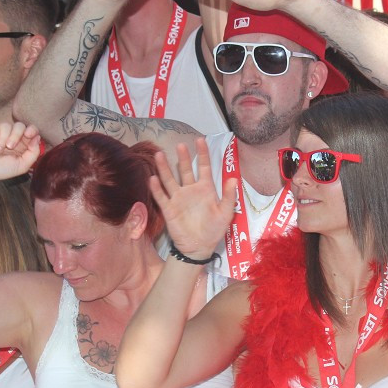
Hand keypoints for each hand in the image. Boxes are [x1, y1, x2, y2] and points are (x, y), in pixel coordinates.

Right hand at [0, 121, 40, 183]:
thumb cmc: (1, 169)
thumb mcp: (22, 165)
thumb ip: (33, 153)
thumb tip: (37, 138)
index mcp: (21, 143)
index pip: (31, 130)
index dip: (32, 130)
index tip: (28, 135)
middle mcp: (11, 135)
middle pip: (20, 125)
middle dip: (16, 135)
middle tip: (10, 147)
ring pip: (6, 125)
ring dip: (2, 139)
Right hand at [149, 138, 237, 259]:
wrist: (199, 247)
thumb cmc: (214, 230)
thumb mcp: (226, 213)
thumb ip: (229, 197)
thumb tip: (234, 179)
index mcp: (205, 189)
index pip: (204, 167)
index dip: (203, 153)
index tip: (200, 140)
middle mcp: (190, 190)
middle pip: (185, 170)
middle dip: (183, 157)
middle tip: (180, 145)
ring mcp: (178, 199)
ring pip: (170, 179)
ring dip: (165, 168)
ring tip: (160, 155)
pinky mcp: (169, 209)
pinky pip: (162, 196)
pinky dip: (157, 188)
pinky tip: (153, 179)